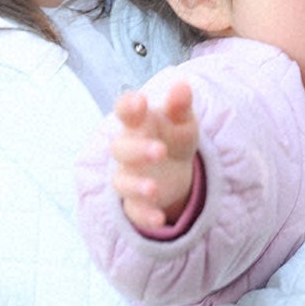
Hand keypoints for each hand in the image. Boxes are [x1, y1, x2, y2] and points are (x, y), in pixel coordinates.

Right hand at [109, 82, 199, 232]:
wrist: (176, 171)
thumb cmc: (174, 137)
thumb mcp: (183, 121)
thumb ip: (181, 105)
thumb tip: (182, 86)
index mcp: (138, 123)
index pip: (125, 110)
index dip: (128, 106)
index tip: (139, 102)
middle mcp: (128, 149)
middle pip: (121, 149)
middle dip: (137, 150)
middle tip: (160, 151)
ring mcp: (129, 177)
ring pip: (122, 183)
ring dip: (136, 186)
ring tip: (154, 188)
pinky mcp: (135, 203)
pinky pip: (135, 211)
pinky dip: (145, 216)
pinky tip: (160, 219)